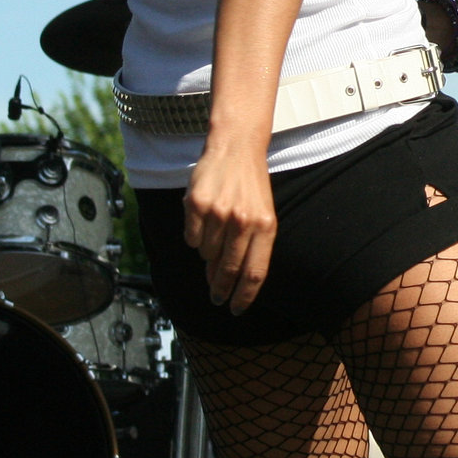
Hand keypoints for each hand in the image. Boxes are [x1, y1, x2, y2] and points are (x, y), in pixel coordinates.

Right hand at [184, 145, 275, 313]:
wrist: (236, 149)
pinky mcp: (197, 205)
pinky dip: (195, 236)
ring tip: (215, 234)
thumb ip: (251, 245)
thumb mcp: (263, 214)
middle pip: (229, 269)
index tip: (235, 309)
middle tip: (216, 297)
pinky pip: (191, 238)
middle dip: (221, 289)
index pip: (255, 272)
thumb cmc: (251, 186)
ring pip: (206, 254)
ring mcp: (219, 213)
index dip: (244, 296)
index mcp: (266, 226)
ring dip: (208, 254)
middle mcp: (244, 222)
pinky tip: (203, 220)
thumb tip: (228, 280)